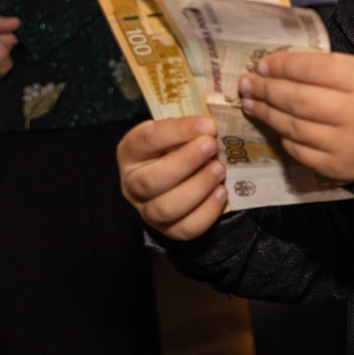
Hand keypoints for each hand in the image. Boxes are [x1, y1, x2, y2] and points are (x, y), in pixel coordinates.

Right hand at [119, 116, 228, 240]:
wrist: (179, 180)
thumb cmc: (179, 148)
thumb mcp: (177, 133)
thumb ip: (190, 129)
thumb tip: (213, 125)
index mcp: (131, 152)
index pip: (147, 140)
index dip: (177, 131)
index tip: (207, 125)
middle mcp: (133, 183)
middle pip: (151, 179)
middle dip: (186, 162)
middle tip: (212, 146)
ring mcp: (147, 210)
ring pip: (166, 207)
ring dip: (197, 187)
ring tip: (219, 170)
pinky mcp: (167, 229)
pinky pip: (185, 228)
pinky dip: (206, 212)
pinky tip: (222, 192)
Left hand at [240, 50, 353, 182]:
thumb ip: (332, 68)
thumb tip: (282, 67)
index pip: (315, 69)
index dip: (284, 65)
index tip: (263, 64)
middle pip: (299, 98)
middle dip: (267, 89)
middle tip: (248, 82)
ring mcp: (345, 144)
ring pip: (293, 125)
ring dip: (266, 112)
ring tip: (250, 102)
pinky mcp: (336, 168)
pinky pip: (299, 149)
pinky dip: (283, 136)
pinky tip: (274, 125)